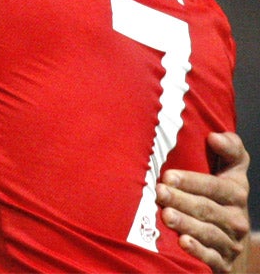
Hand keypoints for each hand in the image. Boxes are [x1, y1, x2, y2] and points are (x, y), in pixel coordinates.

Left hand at [158, 131, 250, 272]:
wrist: (229, 233)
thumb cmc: (220, 190)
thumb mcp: (230, 167)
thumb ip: (229, 148)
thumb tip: (215, 136)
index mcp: (237, 192)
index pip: (215, 186)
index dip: (192, 181)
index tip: (168, 175)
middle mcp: (237, 217)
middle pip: (207, 208)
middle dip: (181, 200)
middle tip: (159, 192)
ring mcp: (231, 241)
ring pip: (208, 232)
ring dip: (186, 223)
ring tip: (165, 215)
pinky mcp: (223, 260)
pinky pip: (211, 257)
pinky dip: (198, 251)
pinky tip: (182, 243)